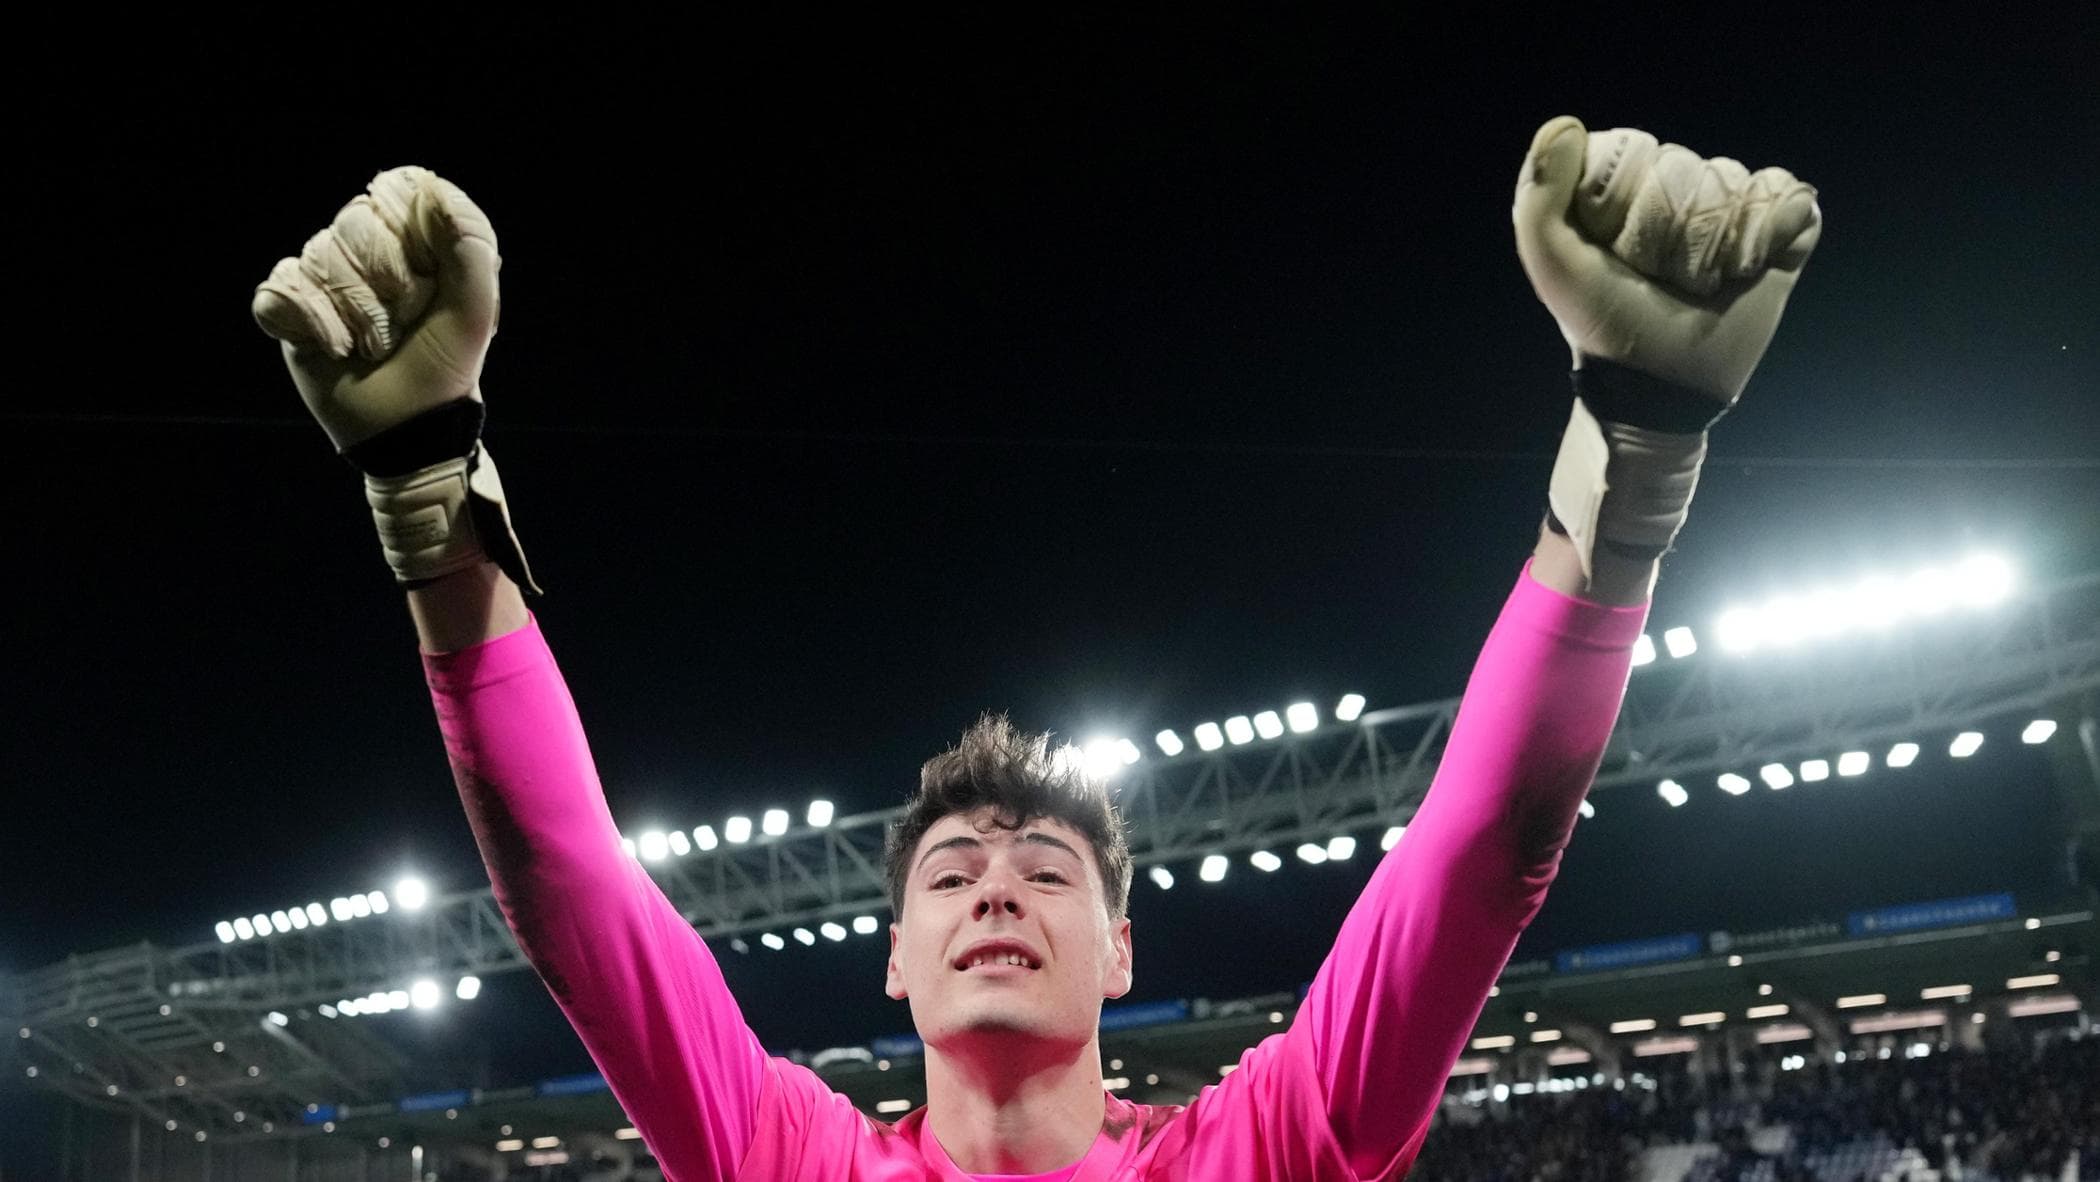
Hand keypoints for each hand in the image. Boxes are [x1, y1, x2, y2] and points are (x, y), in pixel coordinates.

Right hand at [251, 168, 536, 593]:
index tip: (421, 278)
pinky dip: (308, 323)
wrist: (406, 429)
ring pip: (316, 255)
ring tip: (370, 346)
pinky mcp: (290, 308)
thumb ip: (470, 245)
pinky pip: (280, 290)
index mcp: (415, 242)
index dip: (406, 231)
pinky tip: (333, 348)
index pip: (396, 192)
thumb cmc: (444, 369)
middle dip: (381, 280)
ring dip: (351, 311)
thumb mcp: (473, 310)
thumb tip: (432, 189)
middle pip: (353, 221)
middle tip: (399, 325)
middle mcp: (367, 251)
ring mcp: (325, 277)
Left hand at [1513, 116, 1821, 404]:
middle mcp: (1687, 204)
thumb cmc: (1599, 321)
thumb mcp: (1549, 259)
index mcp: (1634, 198)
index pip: (1648, 151)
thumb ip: (1537, 195)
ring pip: (1750, 182)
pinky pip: (1797, 204)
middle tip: (1666, 265)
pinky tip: (1748, 264)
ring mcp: (1736, 223)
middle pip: (1703, 164)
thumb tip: (1567, 124)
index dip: (1638, 180)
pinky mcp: (1781, 245)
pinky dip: (1780, 225)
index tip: (1622, 227)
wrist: (1656, 384)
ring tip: (1707, 274)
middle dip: (1686, 209)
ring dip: (1732, 225)